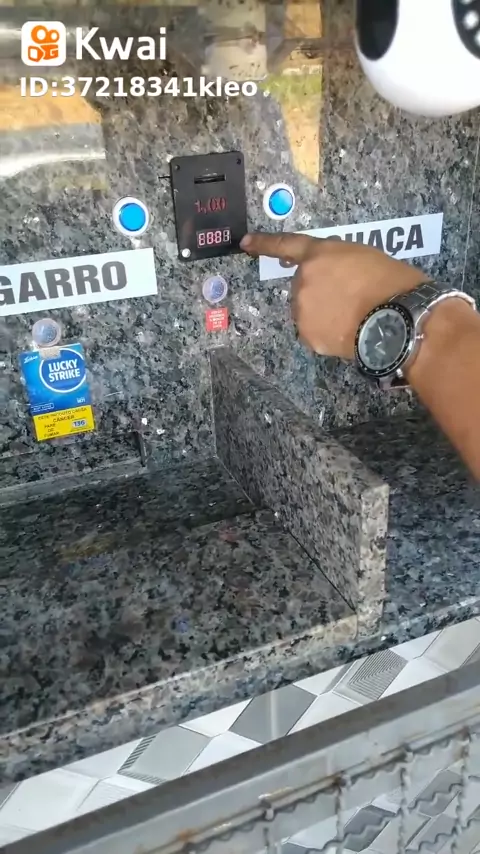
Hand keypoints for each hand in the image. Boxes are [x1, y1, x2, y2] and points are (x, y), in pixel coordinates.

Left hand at [240, 233, 428, 358]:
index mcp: (319, 254)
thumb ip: (337, 260)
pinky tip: (348, 331)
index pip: (286, 245)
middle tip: (350, 298)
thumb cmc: (391, 283)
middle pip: (303, 286)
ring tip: (352, 316)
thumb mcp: (364, 255)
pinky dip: (326, 333)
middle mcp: (303, 280)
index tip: (245, 243)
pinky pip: (313, 333)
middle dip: (320, 291)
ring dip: (322, 313)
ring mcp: (302, 310)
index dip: (264, 244)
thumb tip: (328, 273)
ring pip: (307, 312)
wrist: (397, 318)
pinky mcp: (307, 335)